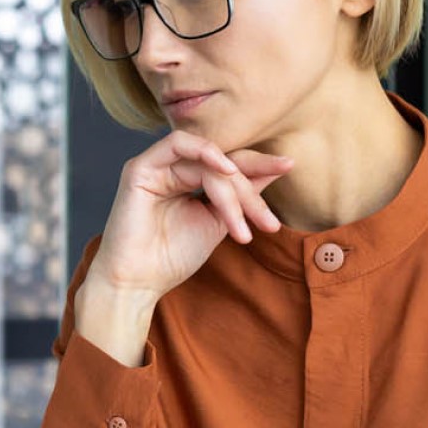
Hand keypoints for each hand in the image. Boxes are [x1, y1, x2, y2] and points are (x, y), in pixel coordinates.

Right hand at [87, 130, 293, 303]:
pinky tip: (225, 170)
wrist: (138, 282)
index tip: (289, 167)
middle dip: (249, 190)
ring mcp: (156, 165)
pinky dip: (205, 152)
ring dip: (231, 188)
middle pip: (223, 163)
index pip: (229, 164)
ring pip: (208, 161)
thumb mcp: (218, 222)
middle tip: (267, 221)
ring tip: (242, 223)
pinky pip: (179, 144)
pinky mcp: (141, 167)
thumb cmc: (172, 257)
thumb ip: (241, 195)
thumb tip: (275, 169)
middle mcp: (171, 168)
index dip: (260, 165)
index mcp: (187, 179)